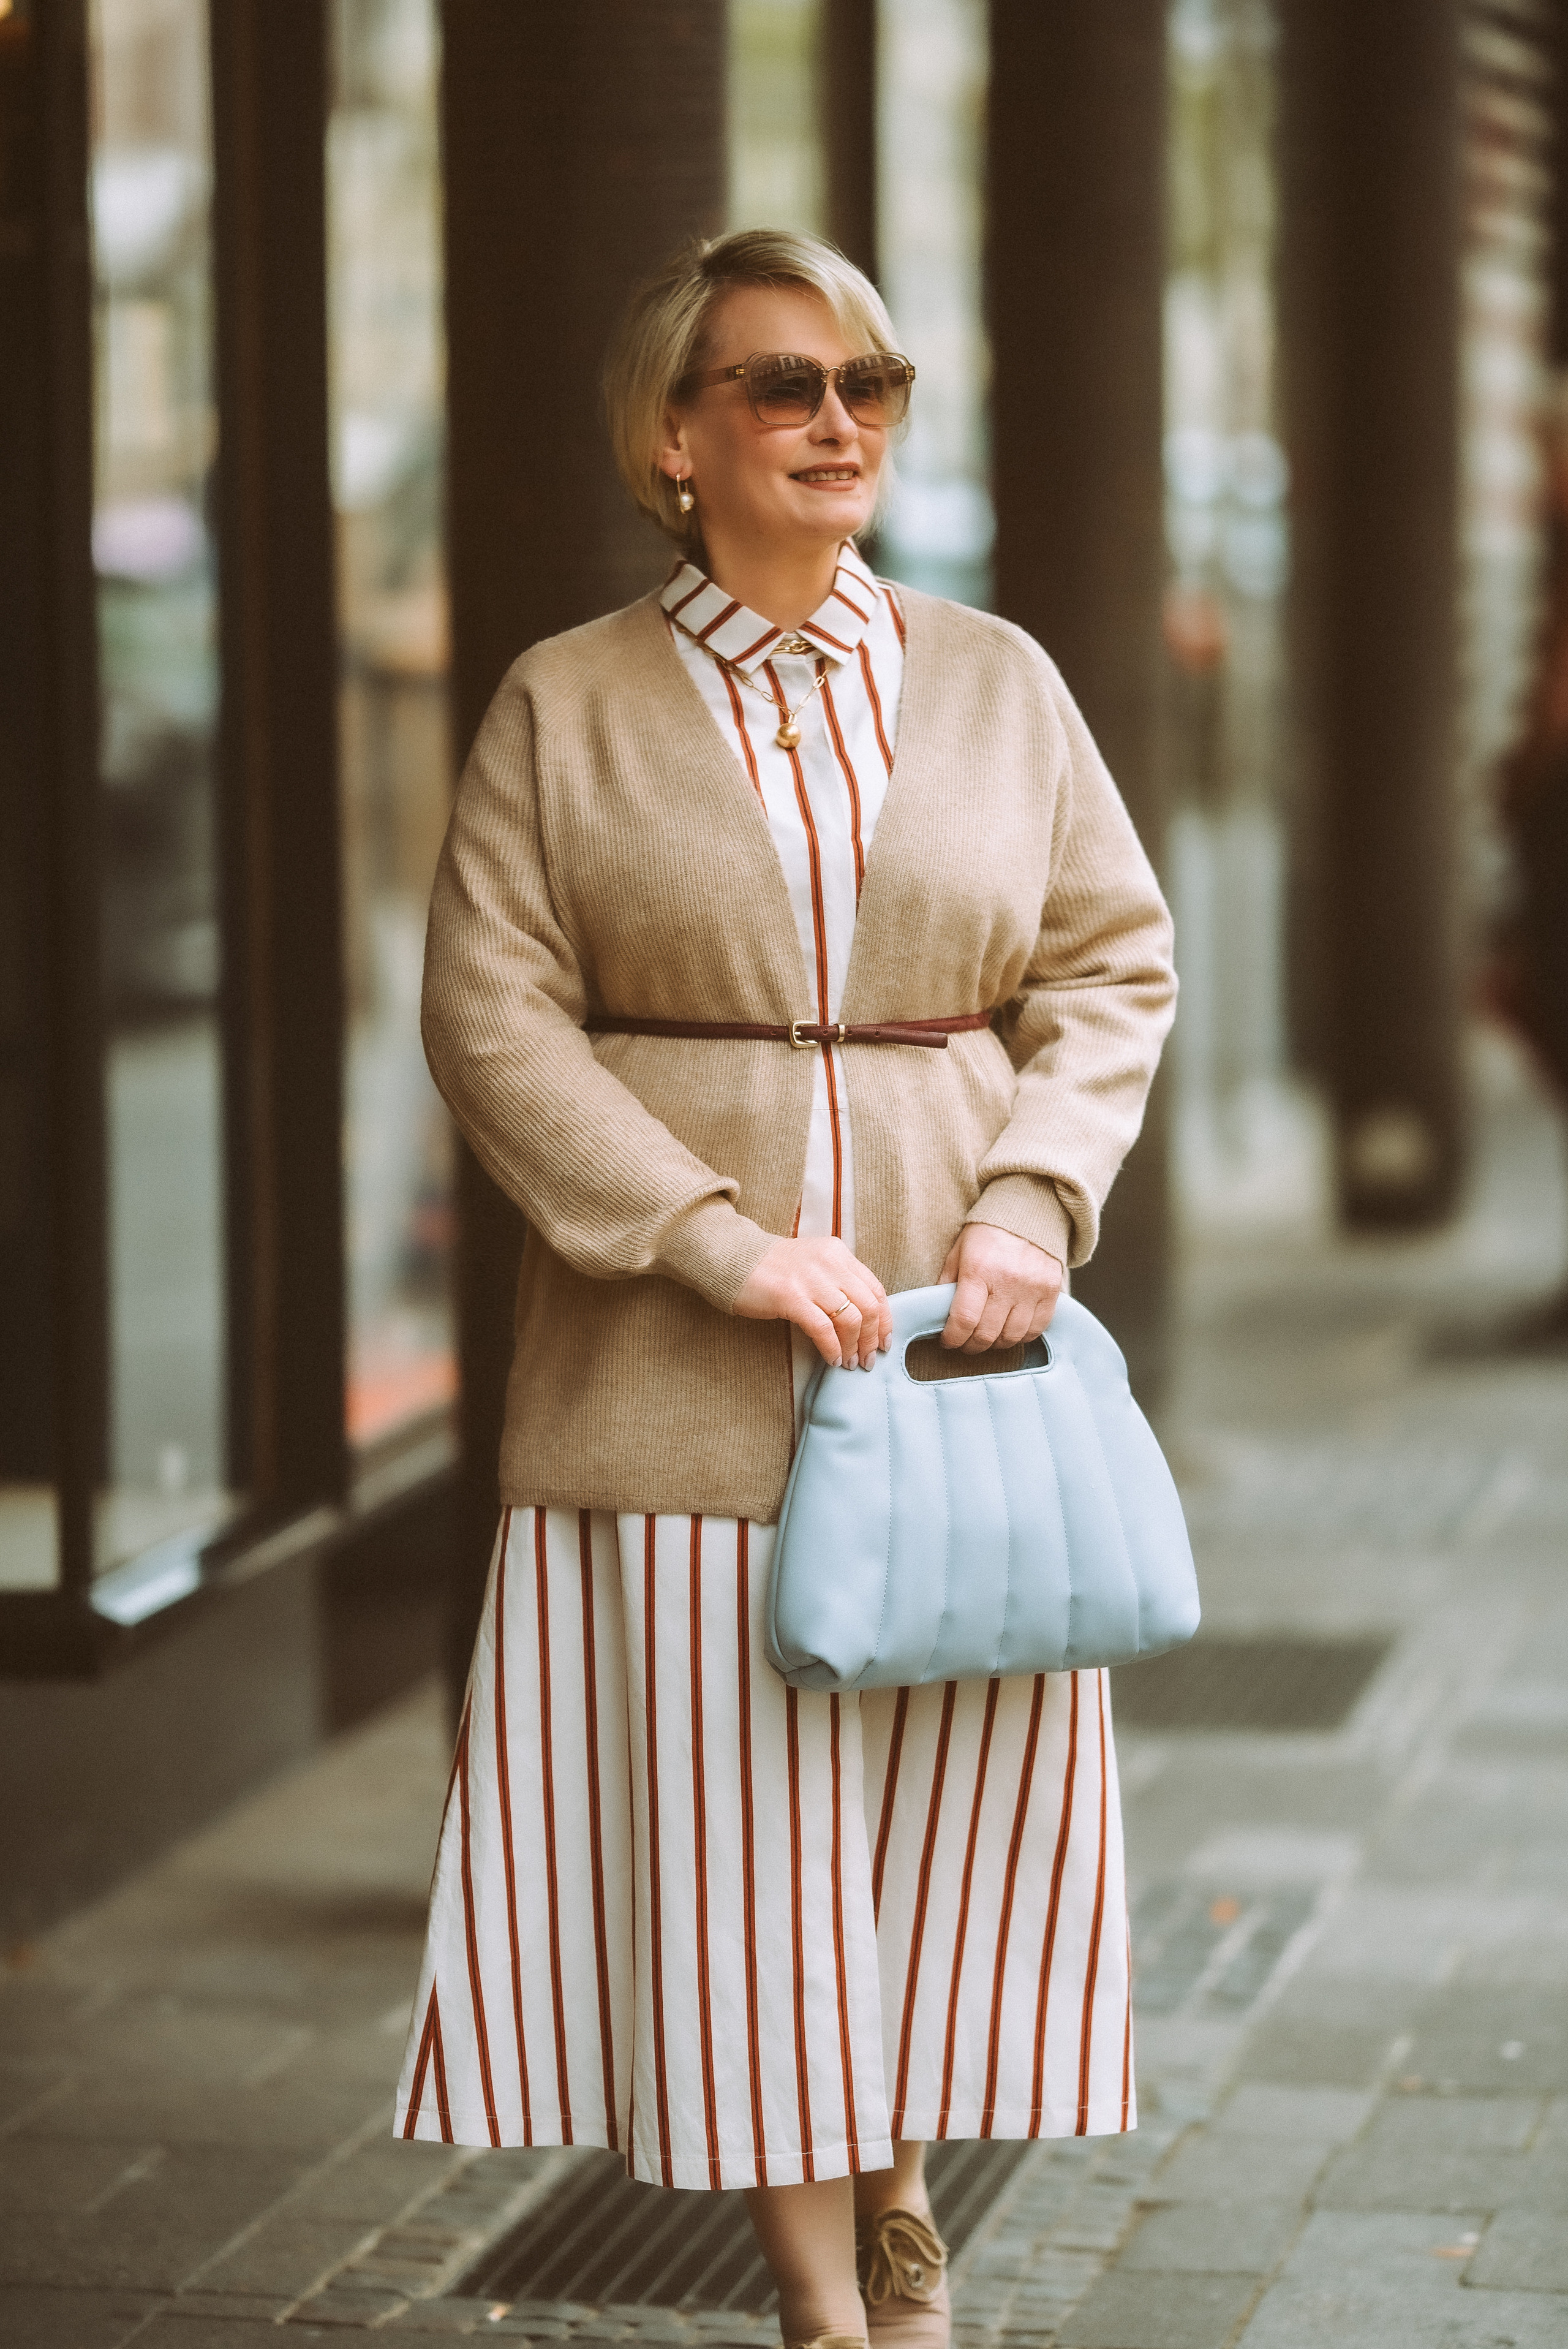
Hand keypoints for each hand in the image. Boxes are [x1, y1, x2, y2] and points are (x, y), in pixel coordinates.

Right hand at [734, 1236, 891, 1369]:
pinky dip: (832, 1348)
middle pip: (868, 1306)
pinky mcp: (791, 1296)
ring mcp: (810, 1279)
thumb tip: (862, 1319)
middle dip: (872, 1338)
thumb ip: (837, 1281)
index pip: (875, 1289)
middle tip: (867, 1360)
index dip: (885, 1320)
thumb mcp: (813, 1264)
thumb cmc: (772, 1268)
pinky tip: (831, 1359)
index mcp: (838, 1253)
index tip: (884, 1341)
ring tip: (849, 1363)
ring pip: (850, 1319)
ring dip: (853, 1347)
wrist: (733, 1259)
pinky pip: (823, 1328)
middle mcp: (829, 1263)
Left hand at [937, 1222, 1062, 1352]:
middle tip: (965, 1342)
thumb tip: (937, 1314)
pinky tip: (1009, 1330)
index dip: (953, 1338)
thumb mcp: (958, 1252)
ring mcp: (1032, 1289)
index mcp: (979, 1271)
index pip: (964, 1320)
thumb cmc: (987, 1234)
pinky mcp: (1051, 1292)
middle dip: (971, 1345)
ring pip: (1011, 1337)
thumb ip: (947, 1283)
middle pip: (987, 1334)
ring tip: (987, 1336)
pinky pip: (1036, 1329)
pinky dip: (1020, 1337)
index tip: (948, 1341)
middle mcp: (1007, 1282)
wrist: (1028, 1214)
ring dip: (995, 1343)